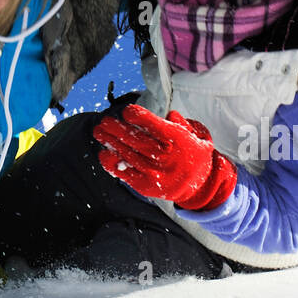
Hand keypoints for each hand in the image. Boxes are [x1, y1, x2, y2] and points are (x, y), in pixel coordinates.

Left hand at [91, 103, 236, 211]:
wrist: (199, 186)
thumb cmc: (192, 154)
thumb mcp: (197, 135)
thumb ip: (182, 123)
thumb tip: (170, 114)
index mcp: (178, 140)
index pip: (154, 125)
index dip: (138, 116)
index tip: (127, 111)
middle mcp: (166, 157)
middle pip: (136, 139)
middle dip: (116, 128)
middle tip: (104, 121)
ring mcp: (155, 173)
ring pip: (128, 154)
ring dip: (111, 142)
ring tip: (99, 132)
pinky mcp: (146, 185)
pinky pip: (125, 173)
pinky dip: (112, 163)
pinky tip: (104, 153)